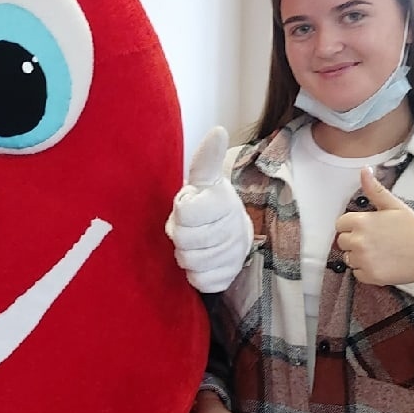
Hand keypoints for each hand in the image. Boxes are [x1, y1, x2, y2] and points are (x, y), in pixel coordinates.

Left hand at [166, 126, 251, 293]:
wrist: (233, 232)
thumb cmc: (209, 204)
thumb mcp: (205, 179)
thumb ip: (207, 158)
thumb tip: (219, 131)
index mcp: (224, 202)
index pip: (184, 214)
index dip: (180, 212)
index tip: (189, 206)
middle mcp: (233, 230)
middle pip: (183, 241)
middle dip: (180, 235)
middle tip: (190, 228)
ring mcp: (233, 256)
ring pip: (189, 262)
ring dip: (186, 254)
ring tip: (195, 243)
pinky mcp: (228, 277)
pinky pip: (200, 281)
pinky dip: (195, 274)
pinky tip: (202, 260)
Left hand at [334, 170, 413, 302]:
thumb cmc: (413, 229)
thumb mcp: (394, 206)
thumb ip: (375, 190)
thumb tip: (364, 170)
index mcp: (362, 221)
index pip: (340, 224)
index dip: (352, 225)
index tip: (367, 228)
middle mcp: (358, 241)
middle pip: (342, 241)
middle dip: (354, 240)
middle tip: (376, 240)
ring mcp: (363, 260)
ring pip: (348, 258)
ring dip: (359, 256)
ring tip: (380, 252)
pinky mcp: (369, 276)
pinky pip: (357, 273)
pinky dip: (366, 271)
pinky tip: (382, 264)